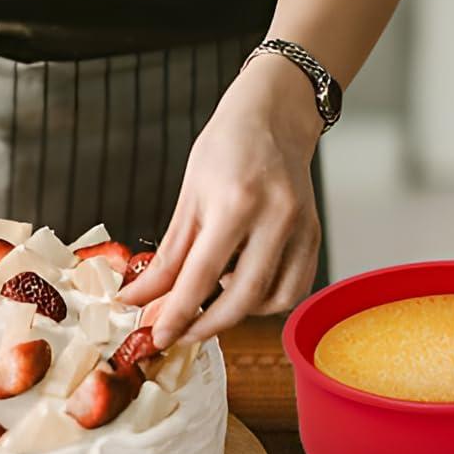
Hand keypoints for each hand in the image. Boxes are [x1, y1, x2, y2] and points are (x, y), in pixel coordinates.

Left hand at [119, 53, 322, 347]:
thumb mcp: (189, 197)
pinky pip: (293, 290)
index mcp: (236, 203)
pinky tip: (242, 288)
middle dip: (205, 326)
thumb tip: (139, 299)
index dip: (175, 314)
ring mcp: (301, 229)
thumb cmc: (227, 147)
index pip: (201, 277)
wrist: (275, 116)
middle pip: (241, 298)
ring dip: (236, 313)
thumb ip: (168, 256)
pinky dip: (264, 301)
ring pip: (271, 300)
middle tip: (178, 333)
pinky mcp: (315, 237)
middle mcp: (276, 218)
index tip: (156, 336)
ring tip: (210, 299)